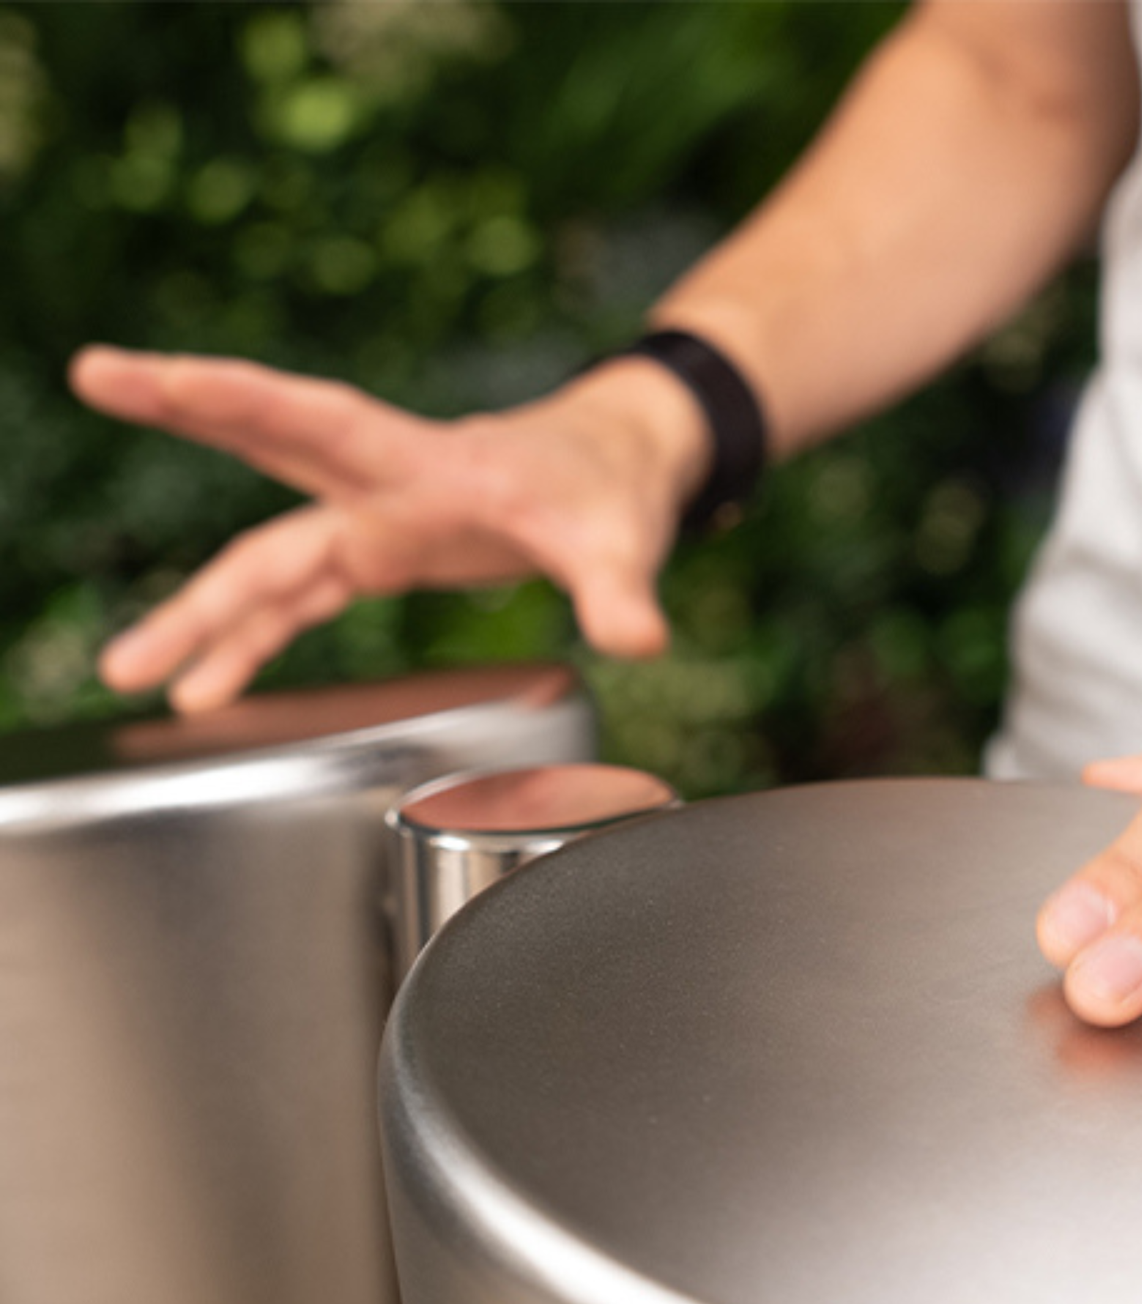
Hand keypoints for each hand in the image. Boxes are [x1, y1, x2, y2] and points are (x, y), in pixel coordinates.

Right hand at [70, 346, 710, 712]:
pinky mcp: (383, 555)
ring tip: (131, 668)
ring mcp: (377, 523)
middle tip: (93, 373)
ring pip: (270, 558)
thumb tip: (642, 640)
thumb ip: (618, 590)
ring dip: (202, 612)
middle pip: (268, 450)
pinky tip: (210, 686)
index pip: (324, 421)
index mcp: (430, 466)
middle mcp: (387, 488)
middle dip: (182, 411)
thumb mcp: (618, 541)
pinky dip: (255, 642)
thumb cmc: (610, 492)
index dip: (242, 400)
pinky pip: (300, 601)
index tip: (163, 376)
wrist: (612, 473)